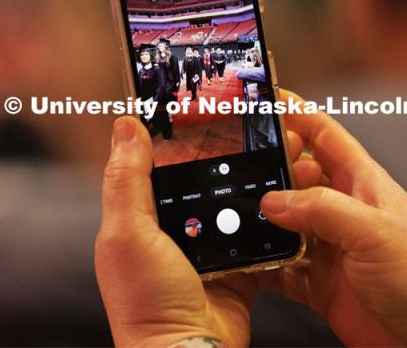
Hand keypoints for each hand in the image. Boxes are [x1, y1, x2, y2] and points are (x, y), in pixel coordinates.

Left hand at [95, 117, 256, 346]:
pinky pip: (252, 225)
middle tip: (245, 124)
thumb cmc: (146, 300)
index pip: (157, 162)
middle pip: (198, 176)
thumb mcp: (127, 234)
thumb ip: (126, 180)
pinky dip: (265, 209)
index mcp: (142, 214)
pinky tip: (281, 186)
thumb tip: (125, 125)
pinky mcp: (235, 256)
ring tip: (270, 149)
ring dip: (248, 177)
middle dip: (221, 152)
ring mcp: (206, 241)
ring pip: (228, 197)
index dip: (174, 135)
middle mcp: (173, 225)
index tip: (196, 106)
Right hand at [260, 90, 406, 346]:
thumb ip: (321, 209)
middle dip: (271, 168)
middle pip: (296, 174)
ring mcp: (327, 243)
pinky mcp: (317, 277)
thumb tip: (274, 201)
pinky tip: (250, 260)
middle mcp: (341, 209)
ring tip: (240, 214)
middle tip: (244, 168)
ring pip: (283, 217)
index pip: (325, 135)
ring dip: (263, 218)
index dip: (299, 114)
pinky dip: (263, 260)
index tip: (270, 101)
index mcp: (361, 183)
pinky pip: (280, 261)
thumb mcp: (373, 231)